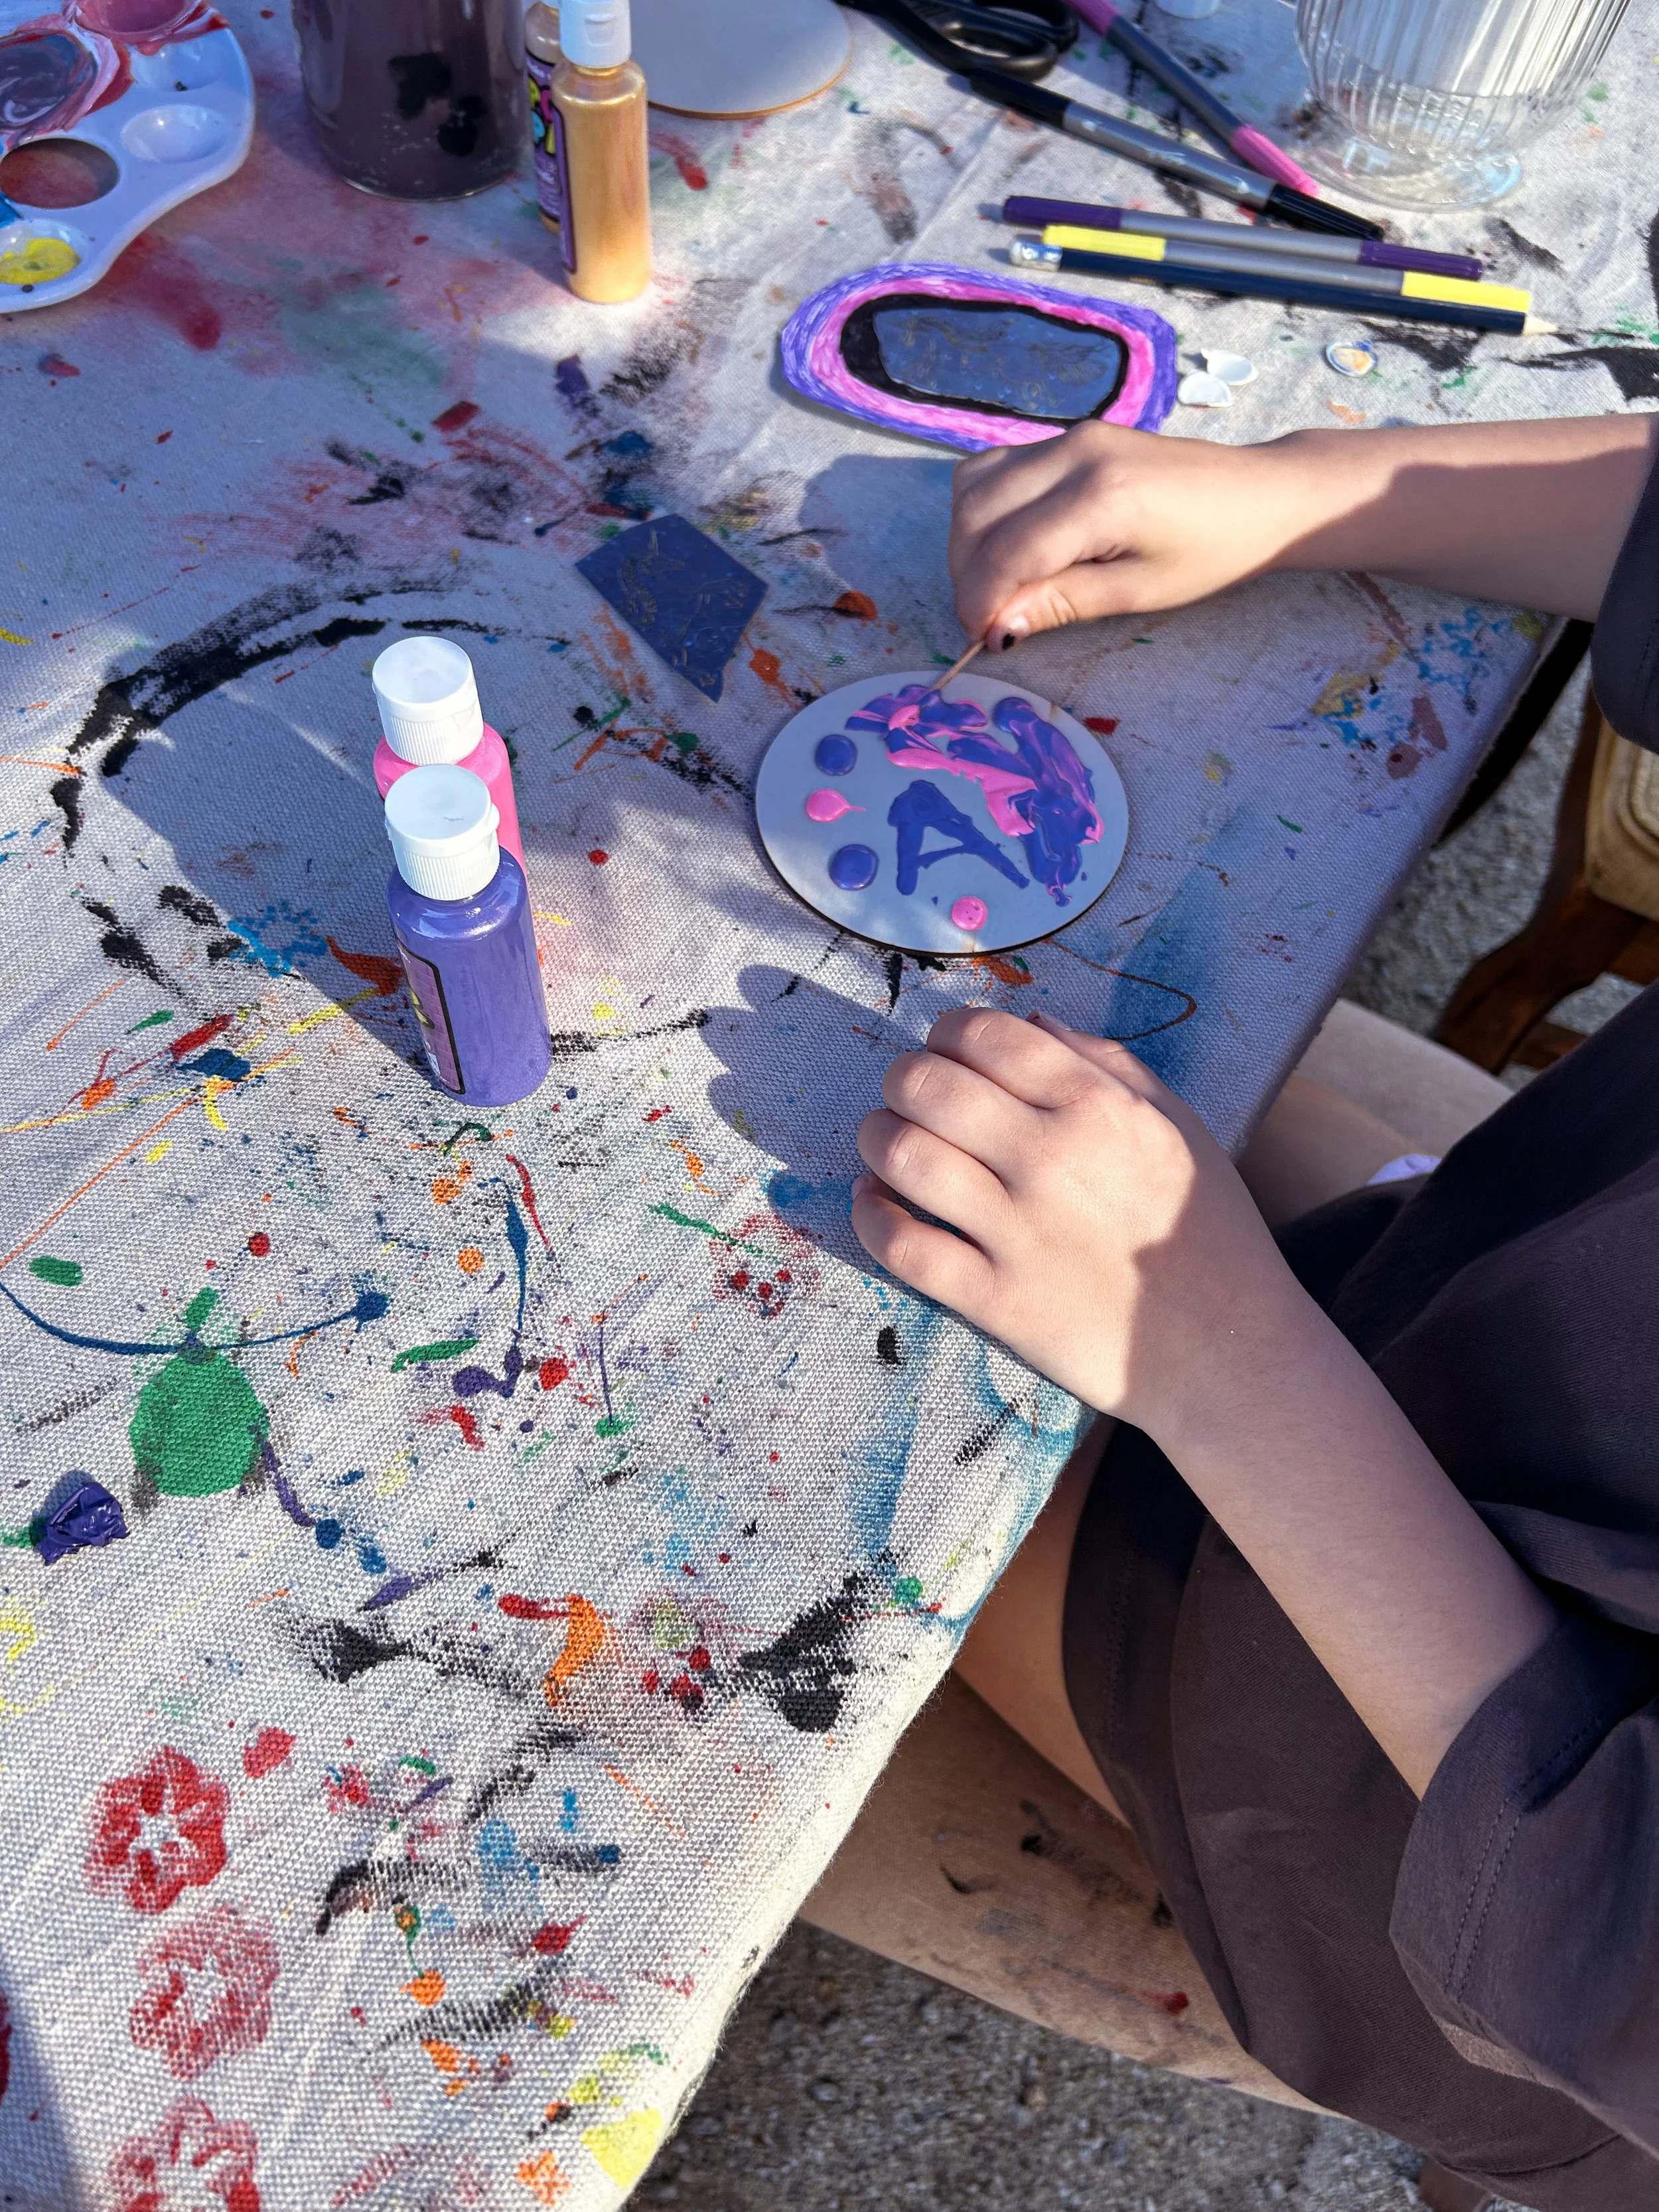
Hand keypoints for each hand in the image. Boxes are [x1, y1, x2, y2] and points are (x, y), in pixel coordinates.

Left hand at [852, 1008, 1310, 1443]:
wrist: (1228, 1350)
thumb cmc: (1207, 1234)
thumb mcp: (1178, 1127)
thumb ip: (1108, 1063)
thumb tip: (1032, 1022)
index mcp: (1097, 1107)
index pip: (987, 1036)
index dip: (948, 1033)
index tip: (945, 1050)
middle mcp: (1051, 1159)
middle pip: (928, 1085)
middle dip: (903, 1078)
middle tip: (908, 1094)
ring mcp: (1017, 1233)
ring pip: (902, 1156)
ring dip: (876, 1137)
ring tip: (885, 1142)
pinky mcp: (994, 1300)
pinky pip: (901, 1246)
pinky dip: (871, 1216)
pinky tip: (875, 1202)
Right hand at [950, 421, 1305, 651]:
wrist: (1261, 494)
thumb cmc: (1212, 552)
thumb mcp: (1137, 591)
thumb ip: (1061, 603)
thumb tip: (996, 628)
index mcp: (1099, 496)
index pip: (1003, 552)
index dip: (980, 603)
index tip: (983, 640)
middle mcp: (1074, 453)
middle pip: (976, 513)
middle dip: (966, 575)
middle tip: (988, 620)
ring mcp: (1070, 437)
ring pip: (975, 486)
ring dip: (968, 542)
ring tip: (996, 586)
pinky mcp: (1071, 436)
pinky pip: (998, 469)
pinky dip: (985, 511)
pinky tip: (1008, 547)